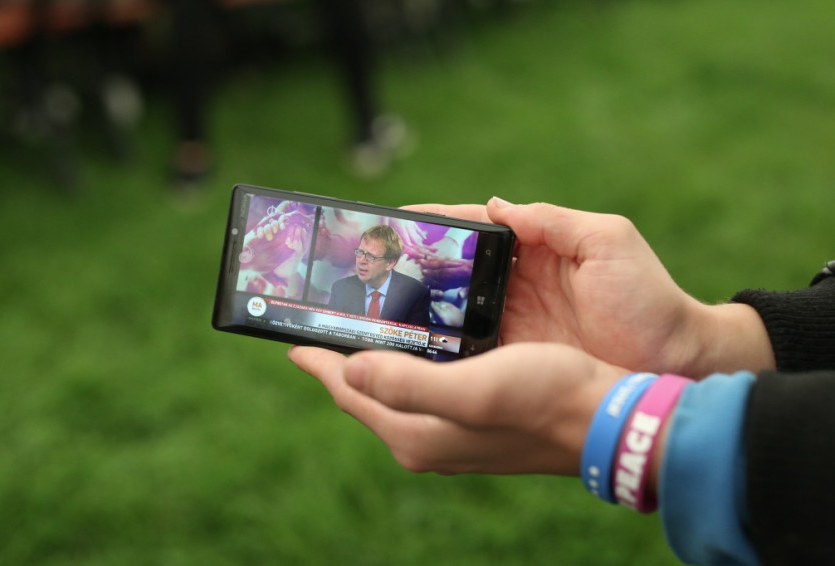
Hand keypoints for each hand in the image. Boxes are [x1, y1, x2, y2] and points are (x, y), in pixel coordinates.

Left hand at [288, 343, 625, 474]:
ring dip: (373, 359)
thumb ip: (405, 384)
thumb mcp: (471, 390)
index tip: (291, 334)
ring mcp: (449, 433)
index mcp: (415, 431)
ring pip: (392, 391)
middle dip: (340, 360)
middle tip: (325, 323)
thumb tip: (346, 370)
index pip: (347, 392)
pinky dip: (406, 364)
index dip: (317, 361)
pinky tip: (416, 343)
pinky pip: (420, 390)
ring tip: (362, 327)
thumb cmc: (543, 399)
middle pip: (365, 394)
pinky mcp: (471, 421)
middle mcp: (425, 438)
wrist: (604, 419)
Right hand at [405, 198, 774, 377]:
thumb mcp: (608, 242)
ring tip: (374, 305)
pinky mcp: (513, 362)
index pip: (472, 229)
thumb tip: (494, 206)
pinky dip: (437, 346)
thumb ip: (552, 220)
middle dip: (411, 264)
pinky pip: (466, 350)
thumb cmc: (649, 300)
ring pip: (451, 310)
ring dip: (416, 306)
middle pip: (451, 269)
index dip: (432, 223)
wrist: (674, 366)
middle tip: (368, 265)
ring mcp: (511, 324)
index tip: (390, 219)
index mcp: (535, 250)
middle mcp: (515, 285)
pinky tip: (406, 348)